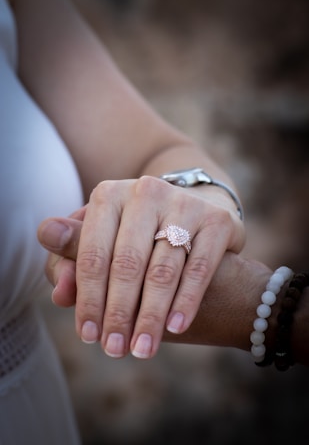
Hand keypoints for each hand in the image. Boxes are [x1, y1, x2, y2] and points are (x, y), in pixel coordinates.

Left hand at [38, 176, 244, 358]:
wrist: (193, 215)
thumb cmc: (138, 237)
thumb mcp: (103, 244)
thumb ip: (74, 267)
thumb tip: (59, 294)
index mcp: (108, 195)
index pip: (92, 255)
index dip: (87, 299)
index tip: (87, 335)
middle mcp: (145, 192)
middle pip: (127, 263)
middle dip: (118, 313)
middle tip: (114, 349)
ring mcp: (183, 203)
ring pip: (162, 270)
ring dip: (150, 316)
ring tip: (142, 348)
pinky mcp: (215, 220)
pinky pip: (199, 269)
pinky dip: (185, 301)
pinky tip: (175, 327)